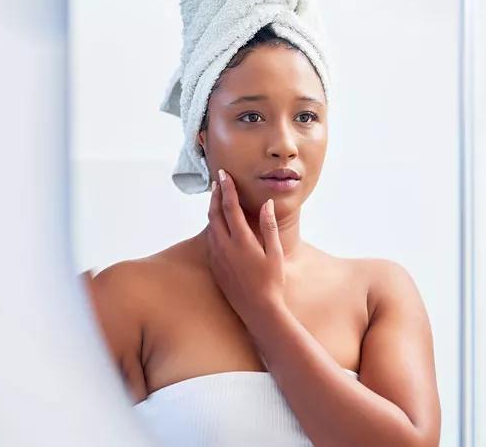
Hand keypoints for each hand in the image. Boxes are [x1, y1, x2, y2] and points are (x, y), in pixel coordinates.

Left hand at [206, 168, 286, 326]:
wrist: (258, 311)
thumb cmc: (272, 282)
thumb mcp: (275, 253)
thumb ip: (269, 226)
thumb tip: (266, 204)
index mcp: (241, 241)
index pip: (230, 208)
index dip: (227, 189)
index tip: (224, 174)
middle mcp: (225, 248)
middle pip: (214, 214)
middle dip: (215, 195)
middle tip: (218, 182)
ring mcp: (217, 258)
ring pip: (210, 227)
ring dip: (212, 210)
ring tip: (217, 199)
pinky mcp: (215, 267)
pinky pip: (210, 241)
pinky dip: (212, 227)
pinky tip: (217, 225)